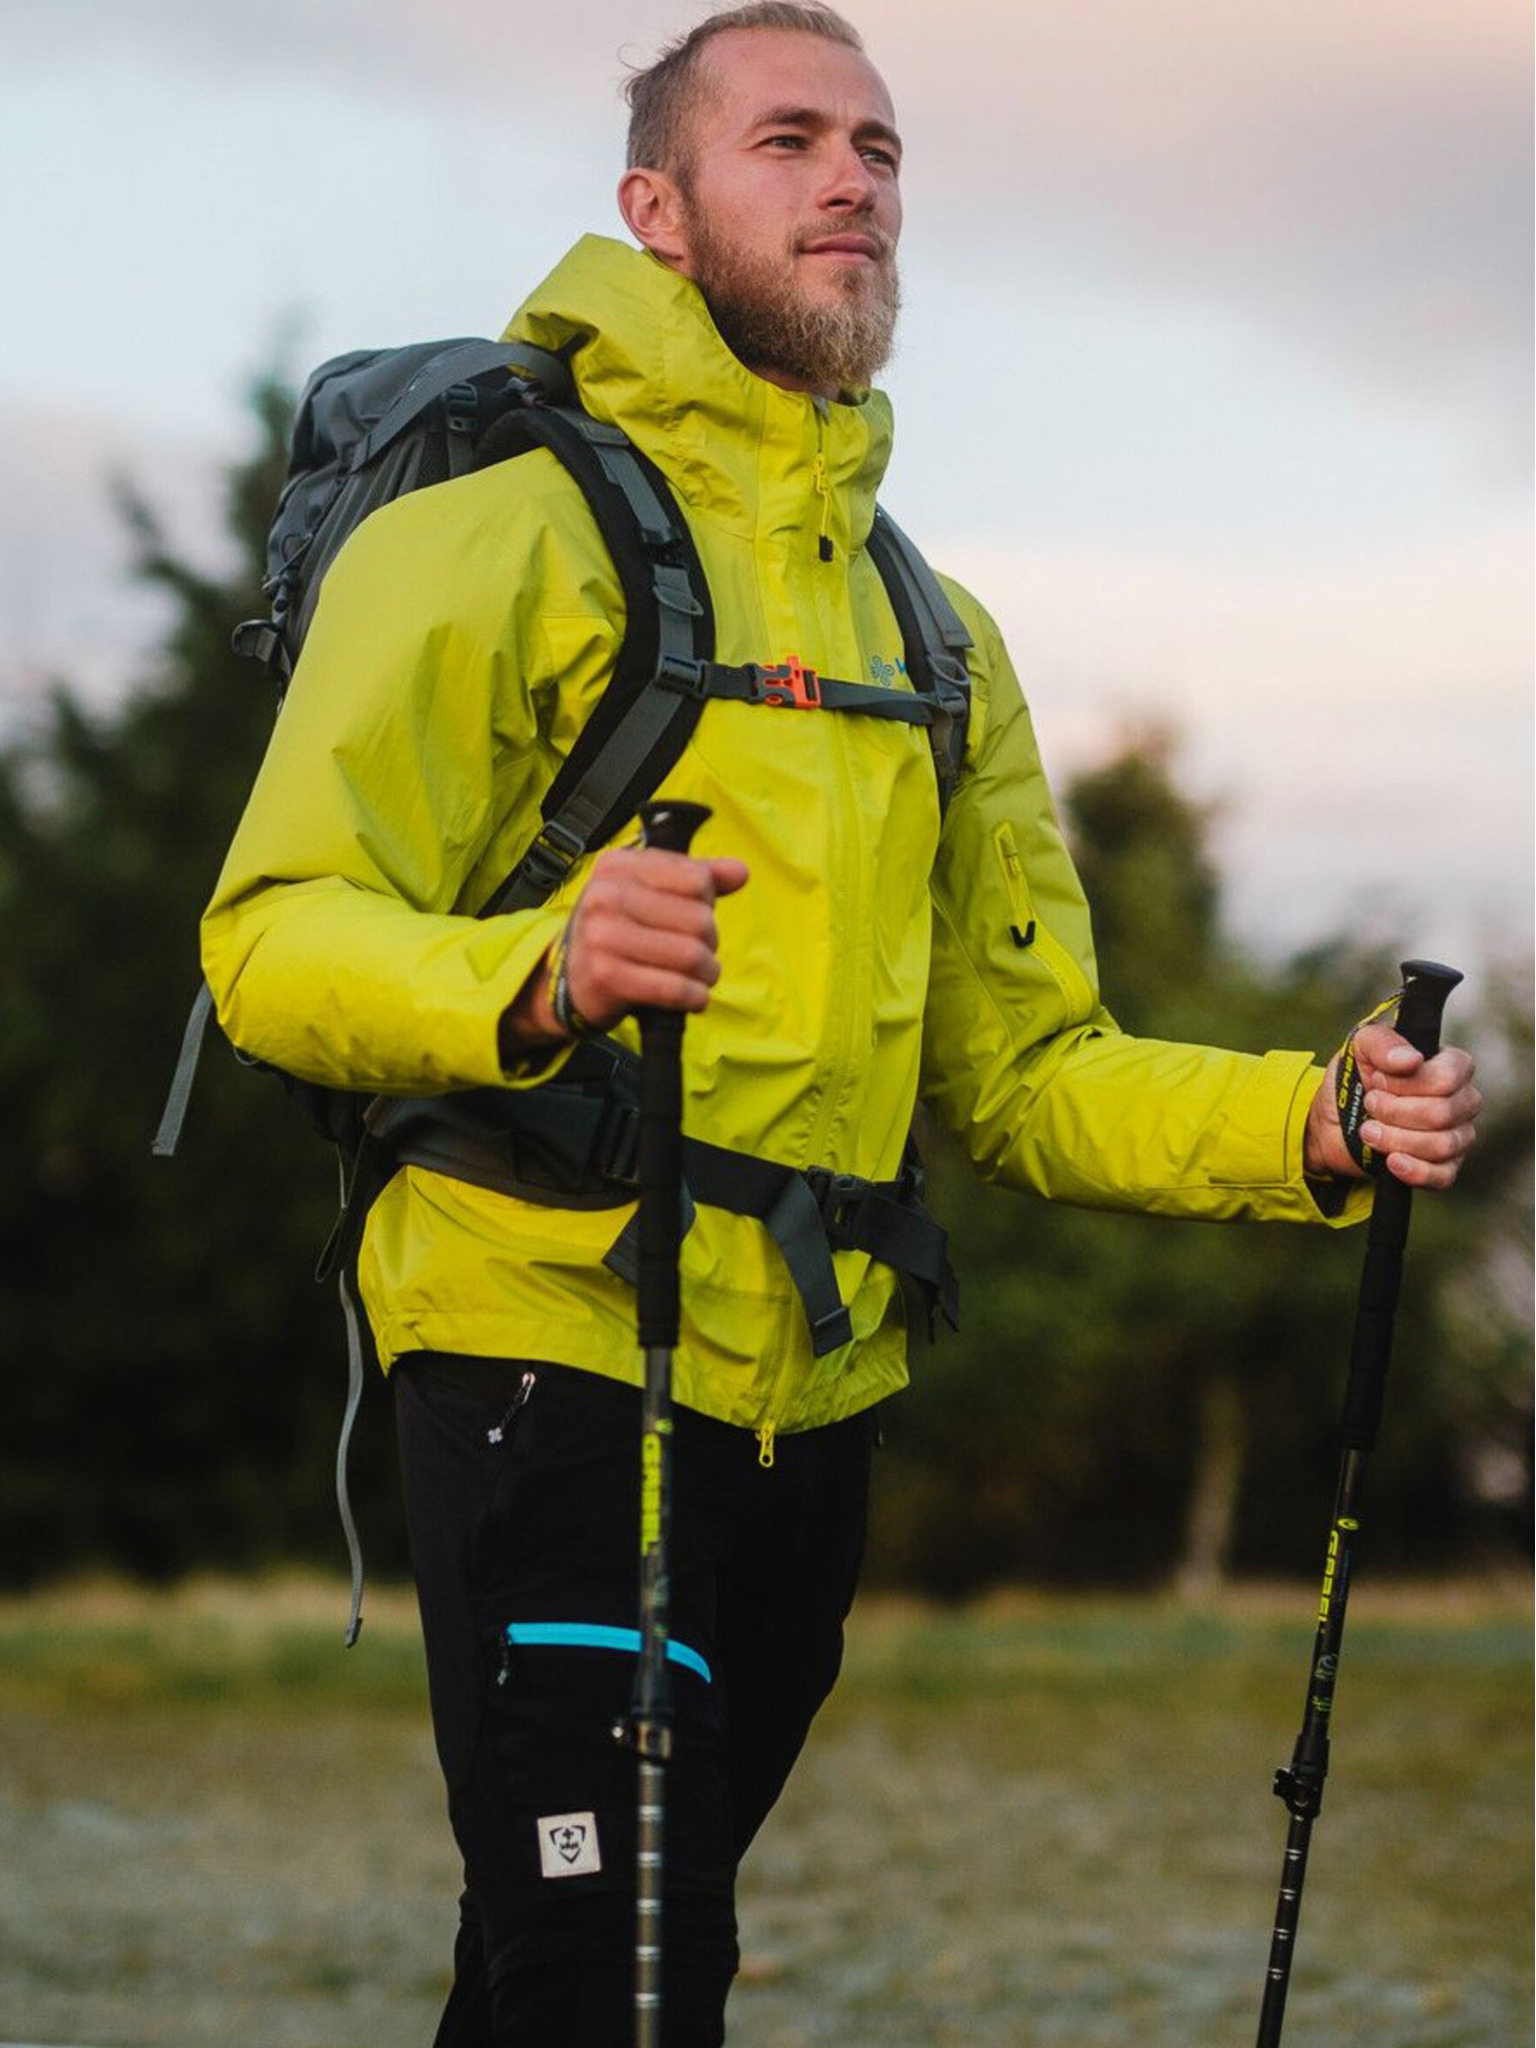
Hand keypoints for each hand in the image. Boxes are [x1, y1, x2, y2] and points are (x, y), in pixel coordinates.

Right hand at [502, 844, 748, 1049]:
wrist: (571, 979)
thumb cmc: (620, 930)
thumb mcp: (651, 893)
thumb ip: (698, 878)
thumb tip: (740, 872)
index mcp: (619, 865)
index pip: (696, 878)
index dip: (707, 902)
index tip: (694, 915)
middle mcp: (606, 894)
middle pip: (698, 919)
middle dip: (710, 942)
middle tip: (699, 954)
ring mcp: (603, 935)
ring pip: (691, 954)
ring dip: (707, 972)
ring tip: (700, 976)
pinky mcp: (607, 975)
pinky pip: (674, 987)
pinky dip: (694, 997)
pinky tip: (695, 998)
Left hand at [1304, 1021, 1481, 1189]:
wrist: (1331, 1121)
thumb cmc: (1355, 1079)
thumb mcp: (1359, 1049)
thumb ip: (1383, 1042)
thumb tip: (1410, 1059)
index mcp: (1452, 1066)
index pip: (1448, 1077)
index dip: (1406, 1083)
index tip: (1377, 1080)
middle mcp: (1462, 1101)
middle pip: (1442, 1113)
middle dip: (1394, 1111)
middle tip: (1370, 1104)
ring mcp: (1457, 1137)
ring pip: (1441, 1145)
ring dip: (1394, 1138)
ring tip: (1368, 1130)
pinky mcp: (1443, 1168)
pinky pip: (1442, 1176)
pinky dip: (1413, 1170)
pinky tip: (1391, 1161)